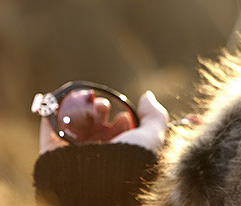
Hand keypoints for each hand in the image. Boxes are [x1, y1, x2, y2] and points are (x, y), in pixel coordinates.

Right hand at [39, 90, 168, 154]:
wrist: (102, 181)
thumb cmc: (131, 159)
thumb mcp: (152, 136)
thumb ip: (154, 115)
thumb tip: (146, 96)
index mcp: (118, 156)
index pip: (117, 136)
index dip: (121, 121)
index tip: (124, 115)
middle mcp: (97, 157)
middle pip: (95, 130)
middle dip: (99, 112)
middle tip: (102, 106)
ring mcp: (74, 156)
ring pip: (74, 129)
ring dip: (79, 111)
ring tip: (87, 105)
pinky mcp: (53, 156)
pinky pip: (49, 133)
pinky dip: (51, 115)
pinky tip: (58, 101)